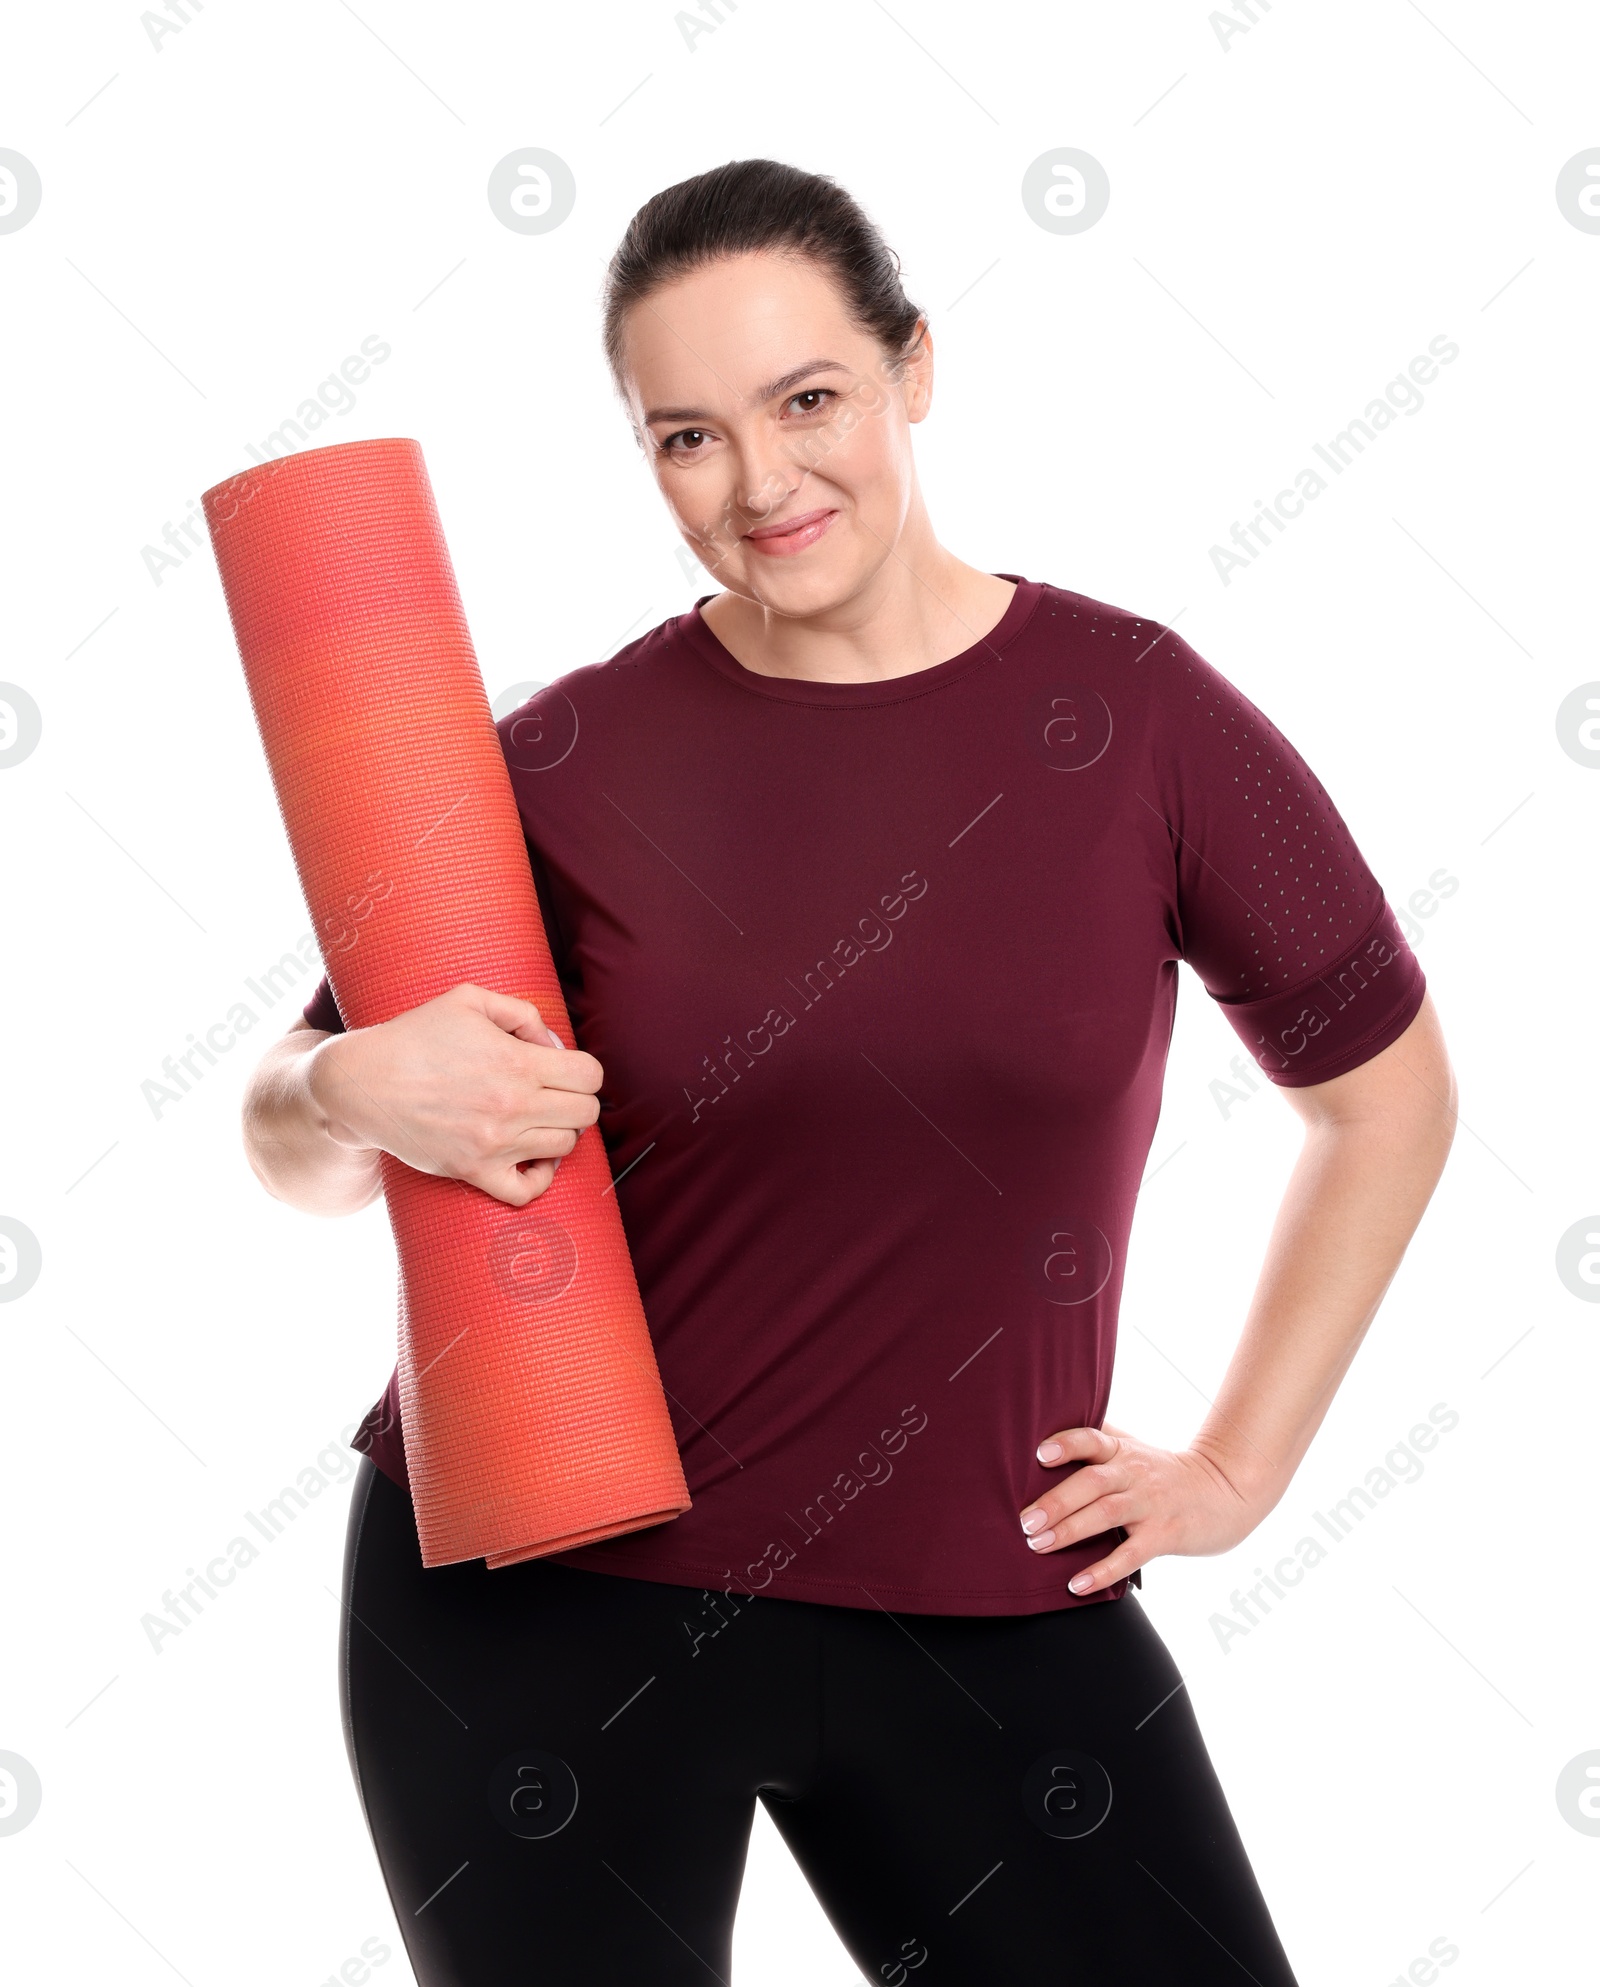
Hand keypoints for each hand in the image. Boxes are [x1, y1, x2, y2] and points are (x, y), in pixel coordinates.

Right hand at [307, 981, 603, 1205]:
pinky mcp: (473, 1171)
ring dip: (558, 1132)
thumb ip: (523, 1014)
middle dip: (575, 1099)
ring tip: (536, 1120)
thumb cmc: (415, 1036)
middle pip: (585, 1113)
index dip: (583, 1070)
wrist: (362, 1082)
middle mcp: (513, 1106)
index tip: (563, 1069)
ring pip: (565, 1148)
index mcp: (518, 1063)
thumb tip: (555, 1046)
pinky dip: (539, 1178)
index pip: (591, 1076)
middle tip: (550, 1093)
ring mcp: (495, 1144)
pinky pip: (527, 1192)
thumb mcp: (469, 1000)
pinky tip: (531, 1158)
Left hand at [1017, 1423, 1267, 1596]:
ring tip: (1038, 1545)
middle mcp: (1134, 1474)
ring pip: (1106, 1515)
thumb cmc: (1163, 1471)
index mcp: (1122, 1451)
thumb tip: (1046, 1428)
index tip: (1039, 1455)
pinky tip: (1076, 1584)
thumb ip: (1098, 1439)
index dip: (1066, 1444)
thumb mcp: (1133, 1448)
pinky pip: (1129, 1555)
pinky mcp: (1164, 1535)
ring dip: (1070, 1530)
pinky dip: (1102, 1571)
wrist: (1223, 1491)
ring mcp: (1150, 1505)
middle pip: (1092, 1482)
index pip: (1091, 1439)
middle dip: (1056, 1501)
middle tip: (1025, 1521)